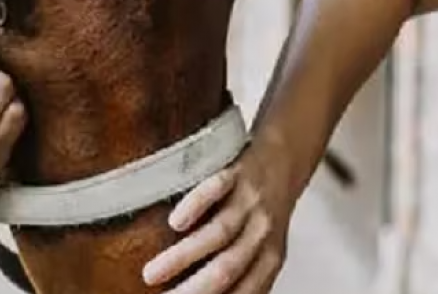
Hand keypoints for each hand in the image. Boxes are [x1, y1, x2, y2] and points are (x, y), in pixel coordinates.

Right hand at [141, 144, 294, 293]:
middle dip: (192, 290)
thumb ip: (245, 275)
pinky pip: (216, 189)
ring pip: (217, 234)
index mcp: (270, 259)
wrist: (287, 156)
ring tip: (150, 274)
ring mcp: (249, 202)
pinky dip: (196, 206)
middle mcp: (262, 233)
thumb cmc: (264, 211)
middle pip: (227, 269)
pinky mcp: (237, 171)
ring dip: (181, 257)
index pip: (243, 292)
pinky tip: (174, 222)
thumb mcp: (264, 248)